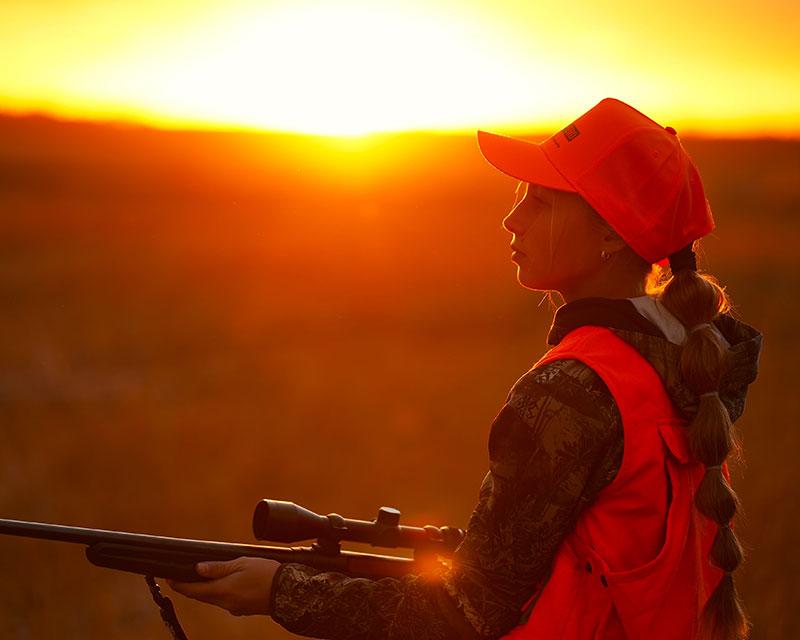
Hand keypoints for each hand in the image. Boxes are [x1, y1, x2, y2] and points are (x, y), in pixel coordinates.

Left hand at [166, 557, 280, 615]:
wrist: (290, 592)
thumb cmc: (268, 574)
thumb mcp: (242, 563)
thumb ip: (219, 568)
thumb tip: (198, 568)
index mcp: (223, 591)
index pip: (193, 590)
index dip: (179, 584)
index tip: (168, 578)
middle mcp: (226, 603)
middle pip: (202, 595)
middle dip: (191, 586)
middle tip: (181, 575)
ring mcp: (235, 608)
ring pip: (214, 598)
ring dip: (206, 589)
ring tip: (203, 577)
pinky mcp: (243, 609)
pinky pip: (226, 601)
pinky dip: (220, 592)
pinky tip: (226, 583)